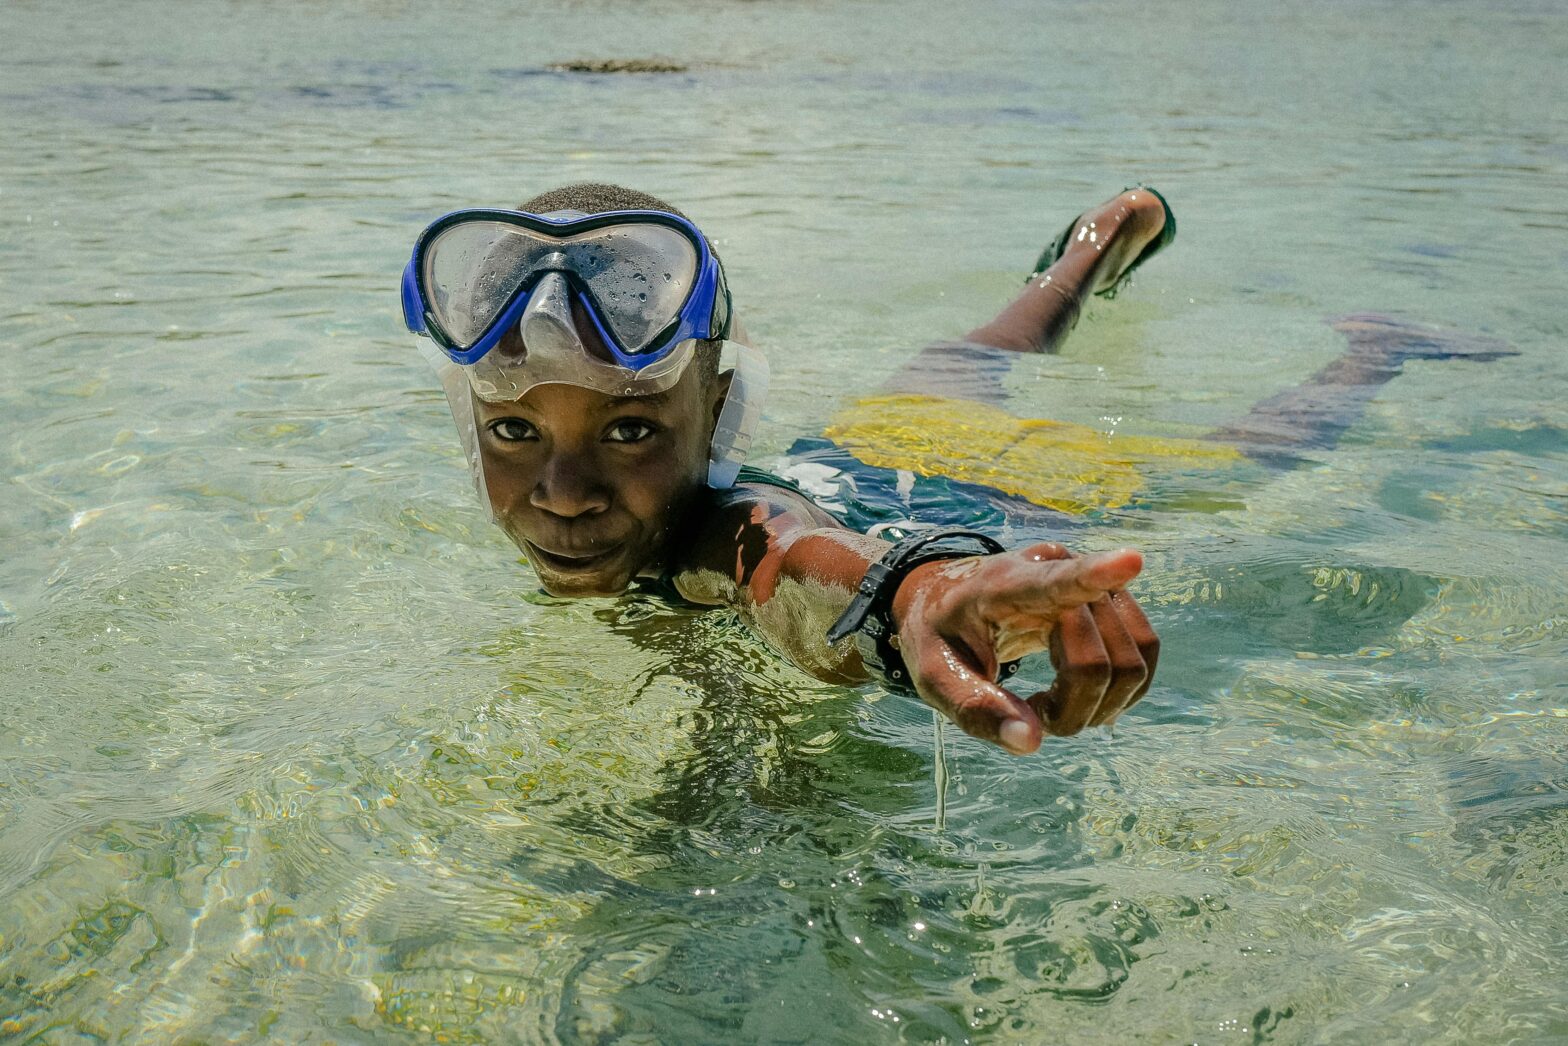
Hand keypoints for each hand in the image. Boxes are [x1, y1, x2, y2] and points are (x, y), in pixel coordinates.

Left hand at [890, 543, 1157, 754]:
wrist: (948, 599)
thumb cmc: (939, 636)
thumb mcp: (934, 676)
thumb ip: (976, 707)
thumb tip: (1031, 742)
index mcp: (1003, 585)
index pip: (1054, 581)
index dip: (1096, 575)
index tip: (1130, 561)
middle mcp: (1058, 572)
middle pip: (1101, 657)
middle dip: (1075, 705)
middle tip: (1031, 711)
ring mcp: (1091, 583)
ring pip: (1134, 657)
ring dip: (1102, 700)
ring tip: (1051, 702)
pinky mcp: (1112, 602)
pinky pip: (1142, 654)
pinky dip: (1116, 689)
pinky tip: (1072, 692)